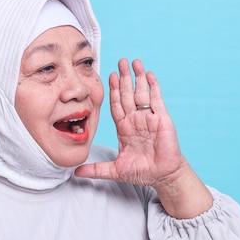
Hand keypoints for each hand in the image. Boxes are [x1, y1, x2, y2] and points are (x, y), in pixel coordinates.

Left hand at [75, 58, 185, 186]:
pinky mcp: (162, 120)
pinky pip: (156, 100)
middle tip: (120, 62)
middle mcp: (136, 120)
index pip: (116, 105)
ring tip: (134, 62)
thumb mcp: (115, 170)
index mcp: (124, 128)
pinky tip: (149, 75)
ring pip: (141, 94)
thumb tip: (76, 172)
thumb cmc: (142, 172)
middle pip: (128, 95)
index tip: (109, 76)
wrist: (162, 177)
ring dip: (138, 78)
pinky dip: (153, 88)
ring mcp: (149, 118)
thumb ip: (96, 169)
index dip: (113, 90)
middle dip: (124, 78)